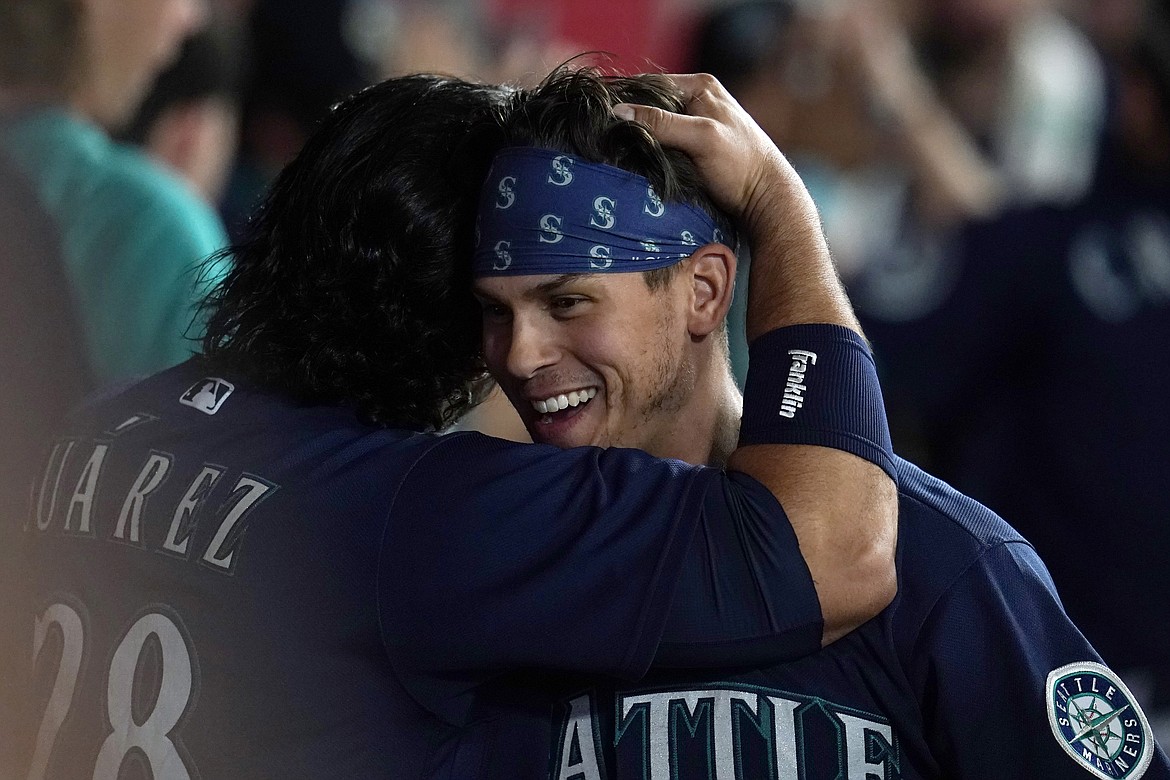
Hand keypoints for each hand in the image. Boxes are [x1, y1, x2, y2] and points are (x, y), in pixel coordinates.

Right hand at [613, 73, 814, 236]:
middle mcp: (696, 100)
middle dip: (627, 119)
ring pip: (652, 125)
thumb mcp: (701, 138)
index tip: (597, 114)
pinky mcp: (691, 148)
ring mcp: (693, 125)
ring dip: (634, 137)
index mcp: (700, 86)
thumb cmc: (740, 165)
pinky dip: (645, 150)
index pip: (649, 85)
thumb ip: (662, 123)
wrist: (765, 199)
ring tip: (608, 147)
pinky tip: (630, 160)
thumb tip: (619, 112)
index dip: (623, 97)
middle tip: (599, 134)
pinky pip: (659, 143)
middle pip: (648, 105)